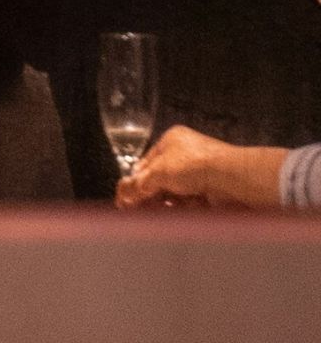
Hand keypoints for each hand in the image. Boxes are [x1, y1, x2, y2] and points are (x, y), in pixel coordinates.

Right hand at [115, 124, 286, 209]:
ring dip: (165, 203)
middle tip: (137, 208)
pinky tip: (175, 214)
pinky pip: (191, 201)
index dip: (136, 180)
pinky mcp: (213, 190)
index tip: (127, 197)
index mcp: (172, 140)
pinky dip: (182, 208)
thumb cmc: (193, 165)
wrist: (230, 178)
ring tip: (156, 213)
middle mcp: (187, 154)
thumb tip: (123, 196)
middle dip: (150, 194)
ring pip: (175, 191)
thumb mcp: (157, 173)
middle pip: (160, 178)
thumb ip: (137, 185)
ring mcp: (201, 172)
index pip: (146, 162)